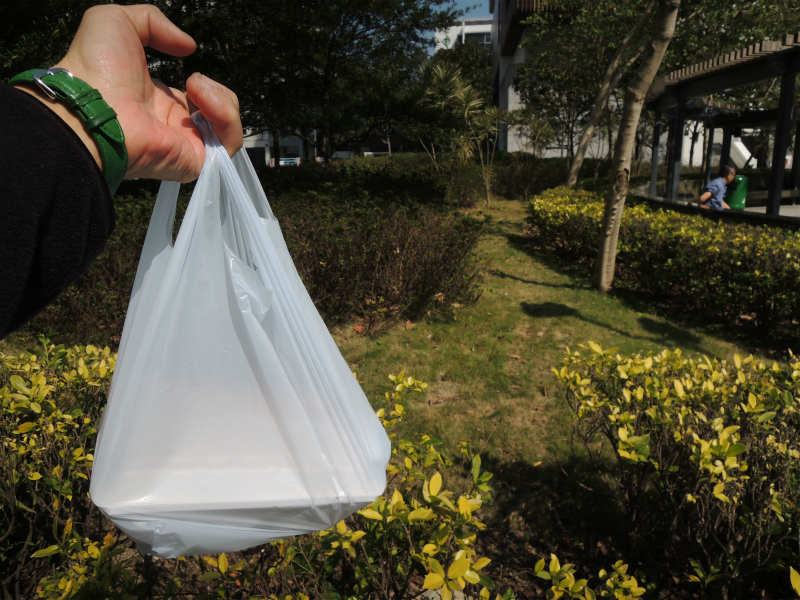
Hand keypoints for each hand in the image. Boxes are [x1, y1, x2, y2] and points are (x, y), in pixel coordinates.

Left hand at [53, 4, 241, 181]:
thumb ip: (154, 22)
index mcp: (157, 102)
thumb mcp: (118, 21)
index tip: (189, 72)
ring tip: (197, 87)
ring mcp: (185, 146)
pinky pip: (229, 143)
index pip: (197, 100)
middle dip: (217, 91)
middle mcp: (173, 126)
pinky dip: (226, 116)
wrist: (90, 104)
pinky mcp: (195, 161)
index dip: (204, 84)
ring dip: (223, 99)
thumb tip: (190, 47)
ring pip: (228, 127)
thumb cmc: (95, 67)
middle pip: (218, 114)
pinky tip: (202, 98)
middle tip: (193, 81)